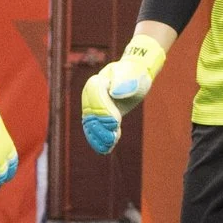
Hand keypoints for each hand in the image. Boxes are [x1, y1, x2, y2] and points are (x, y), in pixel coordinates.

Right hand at [79, 34, 166, 154]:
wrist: (133, 76)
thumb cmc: (134, 74)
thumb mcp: (132, 75)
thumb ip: (124, 82)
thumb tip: (114, 93)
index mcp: (95, 83)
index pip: (96, 100)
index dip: (104, 112)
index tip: (115, 122)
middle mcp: (89, 96)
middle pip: (91, 115)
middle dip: (100, 128)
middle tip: (112, 139)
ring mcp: (92, 107)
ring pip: (90, 125)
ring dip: (98, 137)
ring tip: (108, 147)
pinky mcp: (98, 116)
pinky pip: (94, 129)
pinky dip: (99, 139)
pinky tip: (107, 148)